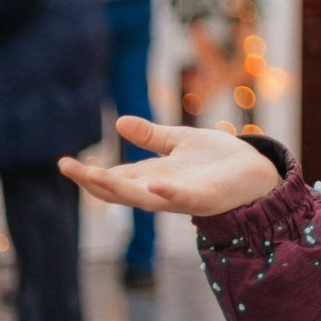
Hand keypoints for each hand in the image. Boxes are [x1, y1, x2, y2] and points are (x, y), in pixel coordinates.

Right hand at [57, 115, 281, 217]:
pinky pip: (182, 197)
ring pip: (142, 197)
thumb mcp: (180, 141)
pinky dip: (167, 191)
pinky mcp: (204, 198)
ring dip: (117, 188)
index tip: (65, 163)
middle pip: (120, 190)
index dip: (91, 172)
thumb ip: (152, 136)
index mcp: (154, 175)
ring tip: (92, 175)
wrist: (256, 169)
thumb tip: (119, 122)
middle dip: (93, 181)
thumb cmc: (218, 159)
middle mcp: (162, 189)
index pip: (115, 177)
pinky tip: (152, 182)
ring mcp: (181, 196)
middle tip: (67, 168)